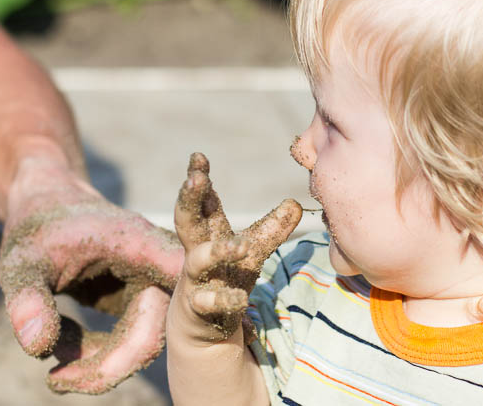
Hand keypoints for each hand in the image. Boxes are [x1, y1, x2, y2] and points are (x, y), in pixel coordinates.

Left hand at [0, 157, 182, 393]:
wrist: (49, 205)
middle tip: (56, 380)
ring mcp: (151, 284)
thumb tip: (37, 349)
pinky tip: (61, 345)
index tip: (174, 342)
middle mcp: (155, 264)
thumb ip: (28, 300)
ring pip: (143, 342)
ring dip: (101, 366)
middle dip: (109, 367)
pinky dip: (97, 355)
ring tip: (54, 371)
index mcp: (137, 242)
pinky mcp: (140, 301)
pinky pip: (128, 341)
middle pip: (154, 329)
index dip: (187, 306)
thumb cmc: (38, 226)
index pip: (177, 275)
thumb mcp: (22, 261)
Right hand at [173, 152, 301, 342]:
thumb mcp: (254, 250)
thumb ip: (272, 227)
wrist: (204, 327)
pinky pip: (210, 303)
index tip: (198, 156)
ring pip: (199, 260)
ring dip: (218, 251)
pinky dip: (226, 299)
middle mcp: (197, 252)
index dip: (199, 178)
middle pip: (186, 221)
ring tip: (240, 246)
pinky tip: (240, 299)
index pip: (203, 201)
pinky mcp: (199, 310)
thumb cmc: (228, 277)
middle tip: (195, 179)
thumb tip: (296, 202)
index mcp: (209, 233)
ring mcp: (195, 280)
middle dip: (189, 199)